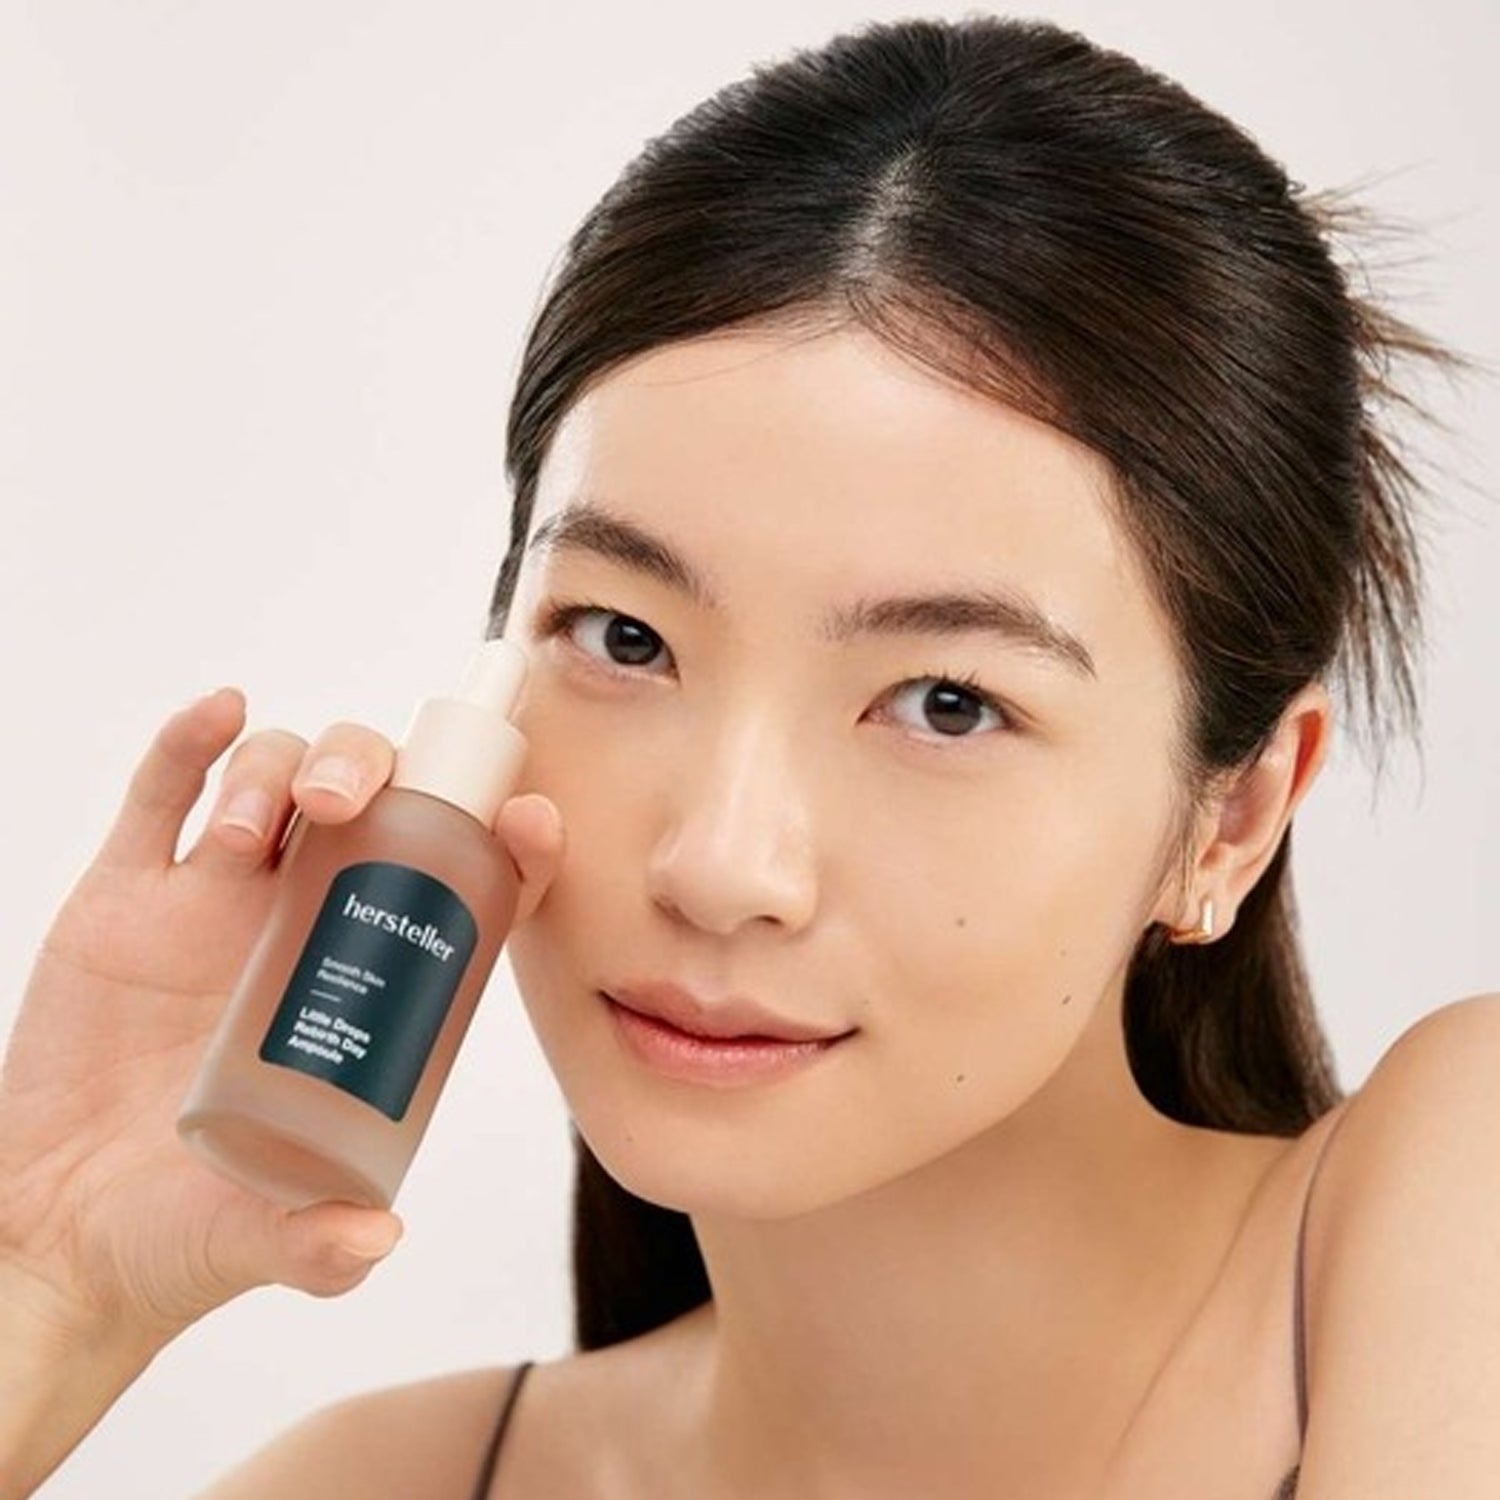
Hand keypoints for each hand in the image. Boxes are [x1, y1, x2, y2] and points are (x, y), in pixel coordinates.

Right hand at [0, 685, 562, 1353]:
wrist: (60, 1230)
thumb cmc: (182, 1228)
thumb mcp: (260, 1240)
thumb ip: (319, 1246)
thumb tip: (374, 1238)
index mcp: (373, 980)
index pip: (462, 881)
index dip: (504, 838)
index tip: (530, 820)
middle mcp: (310, 917)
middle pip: (368, 796)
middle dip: (373, 768)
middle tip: (348, 803)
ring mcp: (220, 898)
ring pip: (274, 779)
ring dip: (280, 766)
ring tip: (256, 828)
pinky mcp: (130, 895)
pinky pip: (163, 794)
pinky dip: (191, 744)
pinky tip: (217, 714)